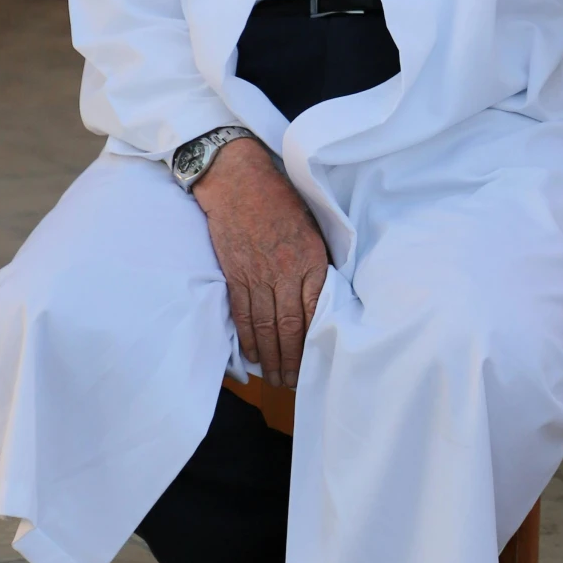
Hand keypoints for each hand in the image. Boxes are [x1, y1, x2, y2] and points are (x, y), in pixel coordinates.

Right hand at [192, 138, 327, 387]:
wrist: (238, 179)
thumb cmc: (279, 197)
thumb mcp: (312, 225)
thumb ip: (318, 260)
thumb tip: (326, 291)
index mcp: (310, 260)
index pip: (315, 311)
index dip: (314, 342)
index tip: (317, 363)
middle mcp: (285, 272)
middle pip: (290, 326)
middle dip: (291, 359)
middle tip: (293, 383)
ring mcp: (258, 275)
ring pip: (265, 326)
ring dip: (270, 356)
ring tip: (274, 378)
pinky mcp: (235, 273)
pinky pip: (242, 313)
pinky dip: (247, 338)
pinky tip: (252, 355)